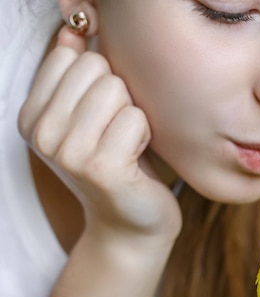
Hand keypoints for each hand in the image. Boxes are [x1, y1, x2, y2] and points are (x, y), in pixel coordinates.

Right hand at [18, 26, 181, 243]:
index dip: (100, 79)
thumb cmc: (119, 163)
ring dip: (133, 115)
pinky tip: (135, 158)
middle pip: (96, 67)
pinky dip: (144, 134)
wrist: (131, 222)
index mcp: (31, 115)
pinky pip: (135, 117)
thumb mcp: (92, 115)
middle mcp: (41, 133)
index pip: (70, 56)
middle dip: (119, 95)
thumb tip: (74, 27)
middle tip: (117, 132)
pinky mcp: (100, 167)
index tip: (101, 115)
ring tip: (126, 144)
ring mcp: (67, 152)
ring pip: (116, 89)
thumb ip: (78, 73)